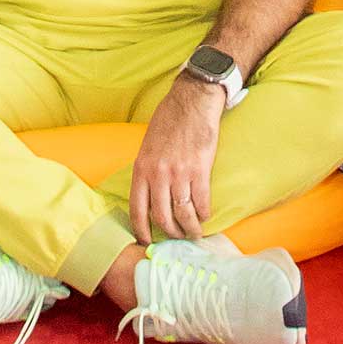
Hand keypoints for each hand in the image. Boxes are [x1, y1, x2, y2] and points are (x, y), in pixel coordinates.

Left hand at [128, 75, 223, 243]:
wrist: (192, 102)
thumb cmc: (169, 121)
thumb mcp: (147, 145)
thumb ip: (147, 171)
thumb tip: (149, 196)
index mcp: (142, 169)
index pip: (137, 209)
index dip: (141, 230)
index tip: (146, 242)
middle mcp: (158, 174)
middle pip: (162, 217)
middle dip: (170, 233)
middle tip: (176, 238)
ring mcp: (179, 173)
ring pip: (182, 213)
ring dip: (189, 228)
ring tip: (194, 234)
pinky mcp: (200, 169)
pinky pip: (201, 201)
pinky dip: (203, 213)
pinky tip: (205, 216)